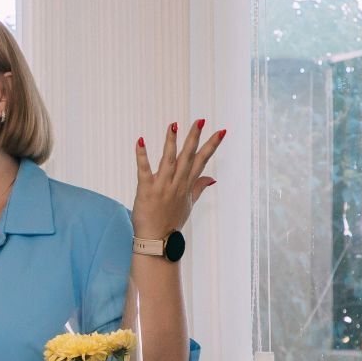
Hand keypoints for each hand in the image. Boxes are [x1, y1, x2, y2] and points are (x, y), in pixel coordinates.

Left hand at [133, 119, 224, 236]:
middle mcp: (177, 184)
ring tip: (174, 125)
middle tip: (200, 120)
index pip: (202, 161)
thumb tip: (213, 178)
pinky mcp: (146, 189)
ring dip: (171, 142)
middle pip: (188, 157)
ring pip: (169, 160)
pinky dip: (142, 155)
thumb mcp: (189, 204)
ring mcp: (162, 186)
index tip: (221, 131)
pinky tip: (140, 141)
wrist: (157, 240)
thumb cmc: (171, 222)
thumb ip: (199, 187)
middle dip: (194, 138)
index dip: (212, 145)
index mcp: (187, 185)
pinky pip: (144, 170)